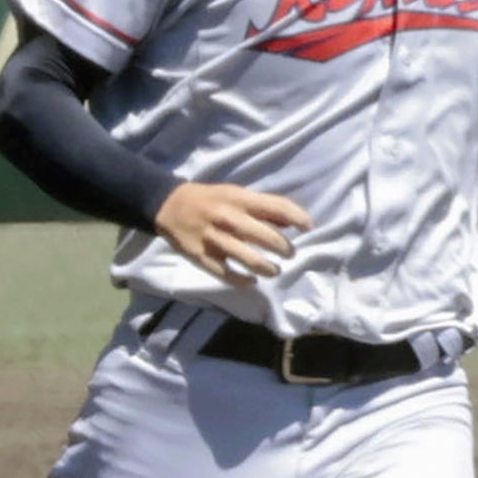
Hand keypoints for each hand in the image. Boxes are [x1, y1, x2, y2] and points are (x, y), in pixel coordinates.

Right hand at [155, 181, 309, 279]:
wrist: (169, 205)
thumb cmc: (211, 199)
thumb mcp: (237, 194)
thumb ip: (264, 208)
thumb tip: (294, 221)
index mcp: (239, 199)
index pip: (277, 207)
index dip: (298, 217)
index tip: (309, 228)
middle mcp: (228, 218)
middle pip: (266, 237)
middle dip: (284, 249)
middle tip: (290, 253)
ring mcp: (214, 239)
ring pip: (248, 259)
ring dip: (267, 268)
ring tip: (274, 270)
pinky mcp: (201, 256)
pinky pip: (225, 274)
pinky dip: (242, 281)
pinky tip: (251, 282)